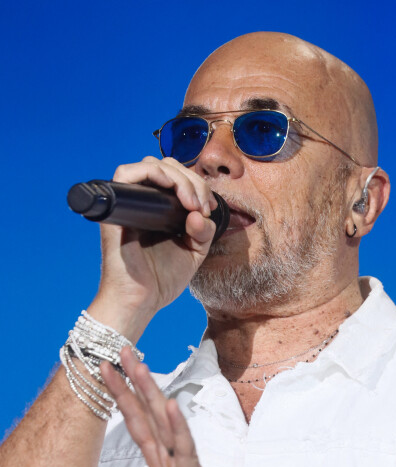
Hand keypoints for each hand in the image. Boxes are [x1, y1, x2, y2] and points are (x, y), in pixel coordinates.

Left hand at [64, 348, 216, 466]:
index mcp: (155, 456)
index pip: (134, 418)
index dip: (120, 392)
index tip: (106, 368)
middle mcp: (167, 452)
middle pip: (149, 409)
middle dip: (136, 379)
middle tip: (123, 350)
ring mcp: (181, 461)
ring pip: (164, 421)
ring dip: (152, 393)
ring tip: (141, 367)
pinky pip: (185, 448)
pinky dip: (179, 427)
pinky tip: (171, 405)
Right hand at [89, 157, 216, 340]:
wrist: (141, 301)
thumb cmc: (162, 278)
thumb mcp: (195, 251)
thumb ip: (204, 230)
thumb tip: (198, 212)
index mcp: (159, 208)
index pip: (176, 176)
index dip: (197, 183)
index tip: (208, 207)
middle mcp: (142, 201)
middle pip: (166, 166)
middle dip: (192, 181)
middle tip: (202, 206)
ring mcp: (128, 203)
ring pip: (150, 165)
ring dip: (178, 178)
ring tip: (192, 203)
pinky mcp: (116, 209)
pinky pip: (125, 174)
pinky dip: (152, 173)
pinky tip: (173, 191)